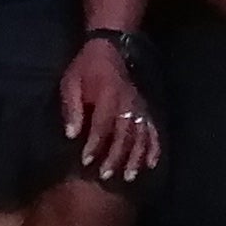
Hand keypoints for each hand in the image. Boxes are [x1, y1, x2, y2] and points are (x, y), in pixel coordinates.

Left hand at [57, 38, 158, 187]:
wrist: (109, 49)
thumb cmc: (86, 68)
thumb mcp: (71, 82)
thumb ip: (72, 108)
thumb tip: (71, 134)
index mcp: (108, 95)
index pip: (102, 125)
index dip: (95, 144)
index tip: (87, 161)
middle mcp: (127, 103)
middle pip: (124, 135)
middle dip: (115, 157)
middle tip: (106, 176)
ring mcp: (139, 107)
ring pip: (140, 136)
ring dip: (135, 158)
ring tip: (128, 176)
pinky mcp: (145, 110)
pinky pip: (153, 131)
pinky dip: (154, 148)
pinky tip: (151, 164)